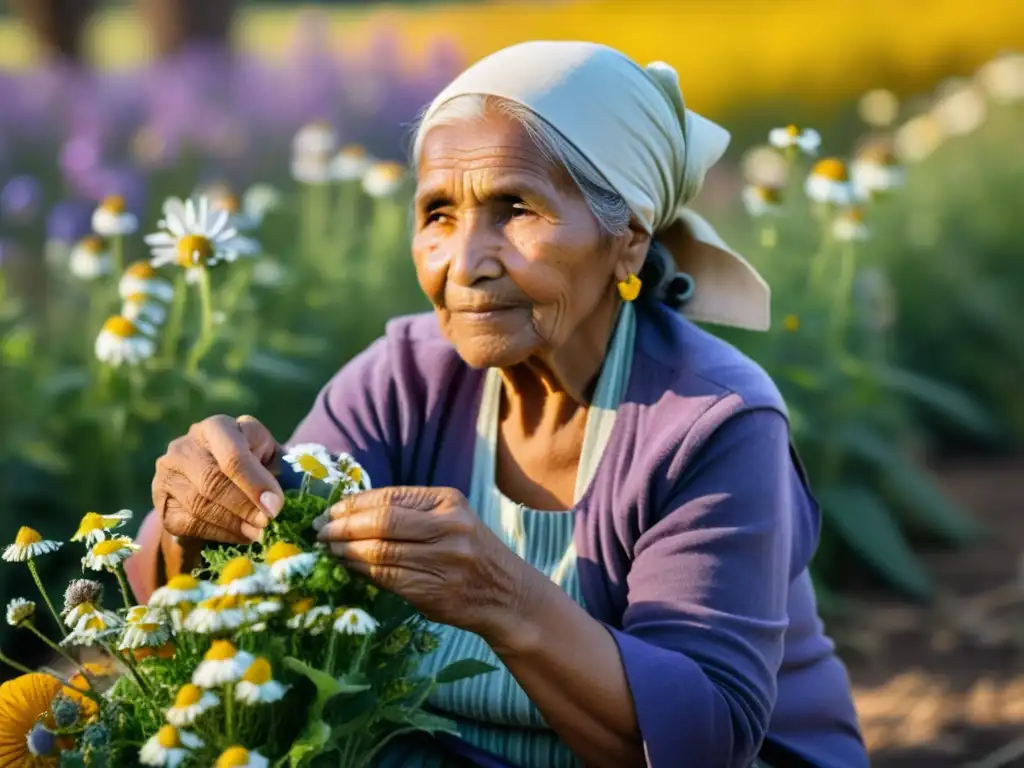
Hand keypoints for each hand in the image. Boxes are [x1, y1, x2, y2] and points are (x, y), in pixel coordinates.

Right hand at [153, 415, 284, 543]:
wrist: (213, 475)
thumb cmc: (252, 461)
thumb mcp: (267, 453)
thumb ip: (276, 466)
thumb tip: (277, 500)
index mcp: (216, 428)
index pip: (232, 454)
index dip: (255, 482)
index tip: (276, 506)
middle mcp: (185, 446)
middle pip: (212, 481)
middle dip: (244, 506)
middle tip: (268, 523)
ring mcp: (168, 474)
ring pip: (199, 504)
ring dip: (233, 523)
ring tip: (258, 532)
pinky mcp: (162, 502)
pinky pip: (189, 523)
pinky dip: (219, 533)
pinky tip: (240, 535)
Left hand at [316, 486, 532, 641]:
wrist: (506, 594)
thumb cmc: (469, 552)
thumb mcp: (450, 519)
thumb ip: (409, 513)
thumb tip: (350, 513)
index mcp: (448, 502)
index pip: (389, 498)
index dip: (352, 505)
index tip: (329, 512)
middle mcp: (449, 528)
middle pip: (381, 523)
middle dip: (343, 527)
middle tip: (321, 532)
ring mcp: (444, 561)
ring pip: (380, 553)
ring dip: (347, 552)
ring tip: (329, 550)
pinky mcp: (435, 592)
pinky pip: (387, 579)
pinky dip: (361, 572)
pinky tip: (349, 568)